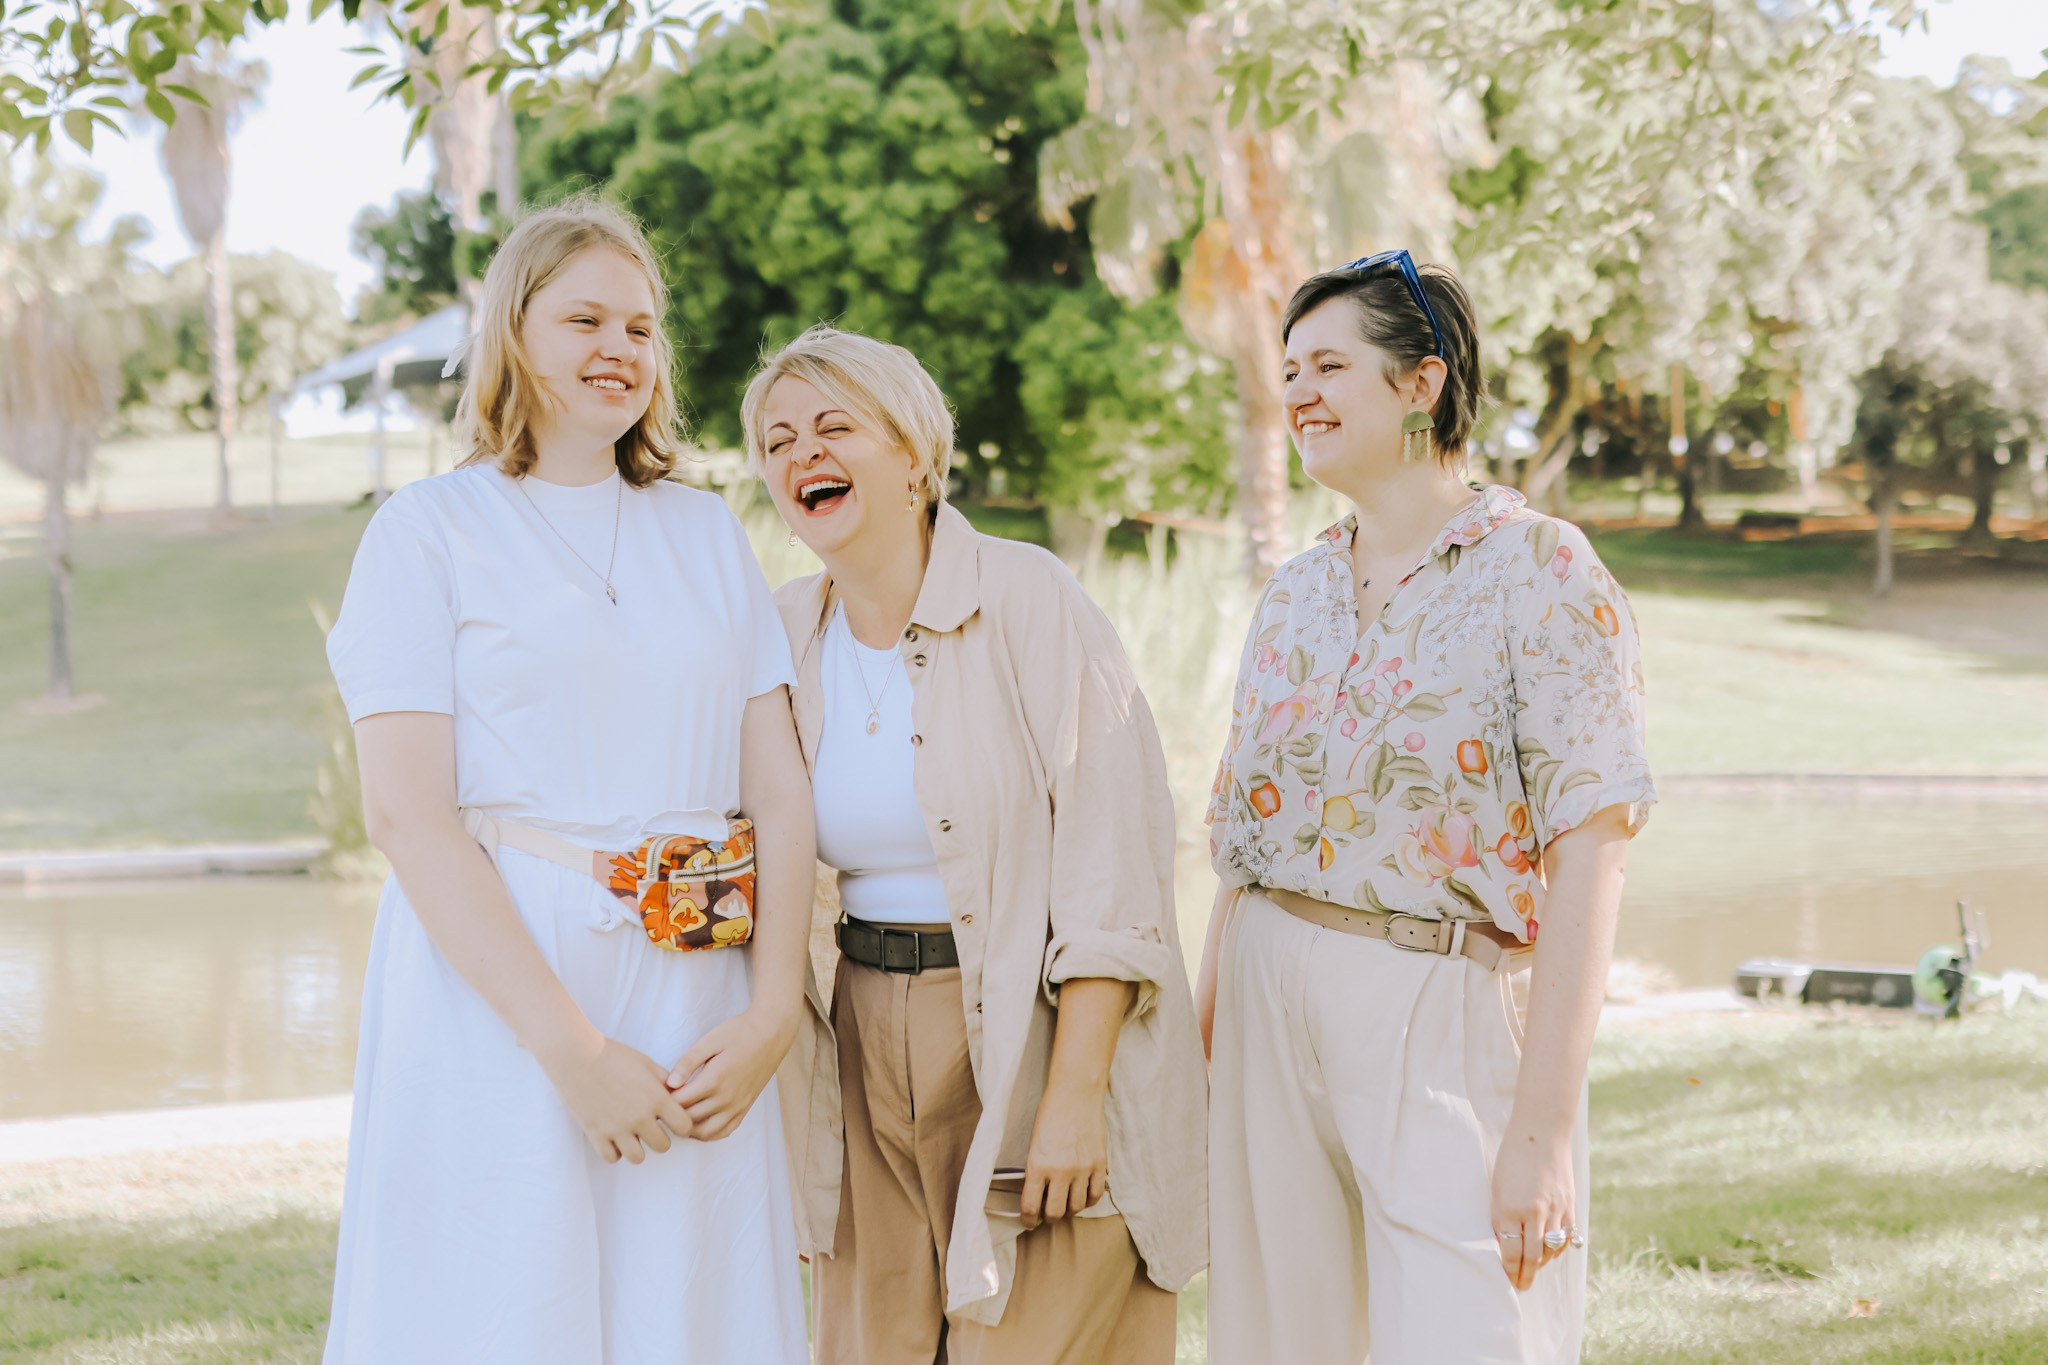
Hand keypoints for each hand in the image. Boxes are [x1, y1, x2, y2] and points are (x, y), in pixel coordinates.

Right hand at [543, 1032, 693, 1163]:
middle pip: (663, 1146)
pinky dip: (614, 1150)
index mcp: (656, 1098)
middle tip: (650, 1127)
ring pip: (638, 1158)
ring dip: (637, 1147)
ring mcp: (617, 1128)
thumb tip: (679, 1095)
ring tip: (631, 1134)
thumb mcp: (646, 1063)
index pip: (684, 1126)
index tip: (672, 1119)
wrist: (577, 1056)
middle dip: (660, 1137)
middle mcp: (639, 1117)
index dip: (681, 1123)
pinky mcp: (595, 1134)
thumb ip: (665, 1081)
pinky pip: (611, 1157)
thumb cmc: (614, 1055)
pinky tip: (613, 1137)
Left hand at [667, 1004, 799, 1140]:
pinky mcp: (744, 1108)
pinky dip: (708, 1134)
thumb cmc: (739, 1032)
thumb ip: (688, 1061)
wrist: (771, 1034)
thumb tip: (670, 1083)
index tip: (656, 1091)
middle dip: (671, 1114)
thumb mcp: (710, 1040)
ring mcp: (737, 1106)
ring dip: (688, 1128)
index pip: (679, 1102)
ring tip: (677, 1115)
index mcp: (714, 1080)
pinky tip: (698, 1124)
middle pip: (689, 1118)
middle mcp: (726, 1098)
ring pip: (705, 1132)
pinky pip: (724, 1131)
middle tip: (661, 1104)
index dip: (663, 1099)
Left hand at [1019, 1080, 1109, 1230]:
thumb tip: (1038, 1195)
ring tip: (1066, 1203)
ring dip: (1069, 1209)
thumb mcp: (1034, 1143)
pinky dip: (1088, 1201)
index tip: (1029, 1222)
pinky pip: (1096, 1196)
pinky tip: (1083, 1196)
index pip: (1031, 1206)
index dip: (1029, 1220)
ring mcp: (1082, 1169)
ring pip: (1076, 1207)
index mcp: (1038, 1165)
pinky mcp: (1100, 1164)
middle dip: (1049, 1218)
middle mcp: (1060, 1171)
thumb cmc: (1050, 1115)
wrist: (1075, 1094)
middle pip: (1055, 1213)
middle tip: (1048, 1214)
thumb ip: (1036, 1170)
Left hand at [1490, 1120, 1575, 1290]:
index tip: (1507, 1280)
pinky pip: (1566, 1236)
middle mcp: (1534, 1212)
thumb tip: (1504, 1244)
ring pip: (1550, 1249)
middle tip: (1521, 1286)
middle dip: (1526, 1275)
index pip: (1510, 1251)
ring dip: (1541, 1263)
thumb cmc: (1512, 1156)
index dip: (1509, 1270)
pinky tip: (1550, 1252)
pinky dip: (1558, 1248)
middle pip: (1532, 1256)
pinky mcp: (1570, 1205)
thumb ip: (1501, 1216)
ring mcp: (1555, 1209)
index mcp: (1510, 1207)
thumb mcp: (1497, 1186)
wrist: (1542, 1131)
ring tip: (1533, 1270)